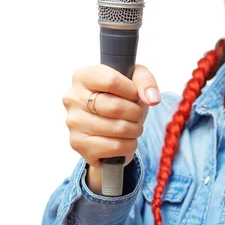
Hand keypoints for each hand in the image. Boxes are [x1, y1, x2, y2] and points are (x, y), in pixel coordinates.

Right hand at [62, 64, 159, 192]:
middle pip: (116, 107)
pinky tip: (124, 140)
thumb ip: (145, 81)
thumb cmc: (120, 97)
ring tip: (132, 126)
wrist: (108, 123)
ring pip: (118, 129)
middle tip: (137, 113)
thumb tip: (152, 99)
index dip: (132, 90)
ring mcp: (73, 123)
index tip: (135, 95)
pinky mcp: (79, 144)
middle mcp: (73, 98)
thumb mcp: (134, 80)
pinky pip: (115, 147)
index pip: (111, 81)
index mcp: (83, 77)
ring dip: (135, 129)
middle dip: (136, 112)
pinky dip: (129, 145)